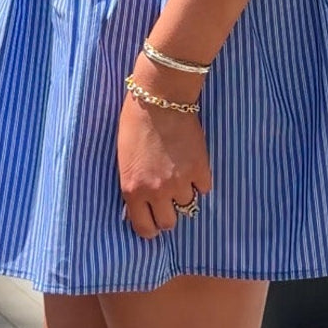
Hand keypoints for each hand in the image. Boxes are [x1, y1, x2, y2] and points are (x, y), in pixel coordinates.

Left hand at [118, 64, 212, 237]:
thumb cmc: (134, 124)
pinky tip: (192, 166)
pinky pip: (204, 187)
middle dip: (167, 213)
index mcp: (133, 190)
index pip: (144, 228)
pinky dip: (200, 180)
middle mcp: (157, 191)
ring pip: (188, 204)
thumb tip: (139, 204)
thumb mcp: (123, 160)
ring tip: (179, 175)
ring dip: (184, 193)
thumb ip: (133, 185)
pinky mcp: (200, 168)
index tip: (152, 223)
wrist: (160, 99)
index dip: (149, 228)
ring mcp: (181, 181)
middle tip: (167, 201)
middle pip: (169, 222)